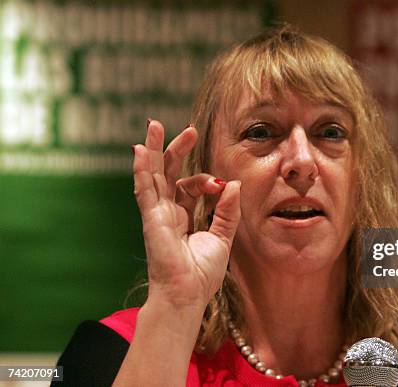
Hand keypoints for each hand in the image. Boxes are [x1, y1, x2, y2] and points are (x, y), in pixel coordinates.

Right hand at [133, 120, 240, 311]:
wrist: (187, 295)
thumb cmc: (201, 273)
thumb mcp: (222, 237)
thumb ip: (227, 211)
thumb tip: (233, 184)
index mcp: (183, 215)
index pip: (191, 186)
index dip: (207, 180)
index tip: (222, 186)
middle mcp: (167, 211)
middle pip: (168, 173)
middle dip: (177, 150)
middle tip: (189, 130)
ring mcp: (156, 213)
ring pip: (152, 175)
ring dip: (153, 150)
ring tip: (154, 126)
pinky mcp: (151, 218)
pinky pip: (144, 190)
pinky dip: (142, 170)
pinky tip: (140, 151)